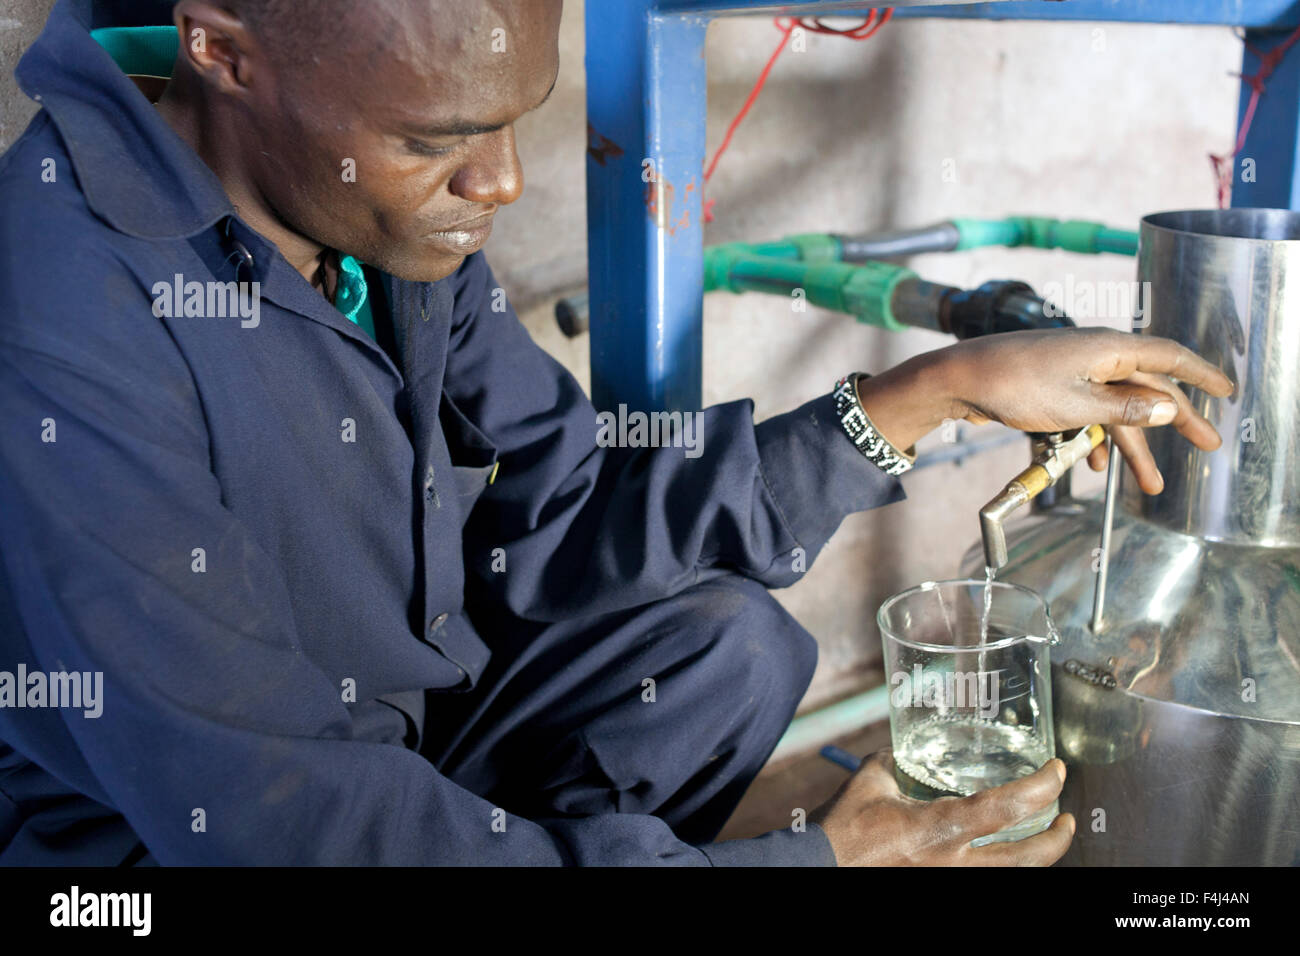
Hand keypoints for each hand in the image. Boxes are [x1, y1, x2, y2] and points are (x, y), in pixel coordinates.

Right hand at [810, 750, 1073, 865]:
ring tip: (1047, 837)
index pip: (1009, 807)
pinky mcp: (942, 887)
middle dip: (1059, 837)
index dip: (1043, 787)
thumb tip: (910, 746)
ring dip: (1038, 856)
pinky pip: (986, 877)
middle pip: (1029, 858)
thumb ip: (898, 760)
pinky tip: (1006, 853)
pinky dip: (1005, 865)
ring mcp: (952, 881)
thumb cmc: (843, 828)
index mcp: (941, 829)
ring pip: (1014, 875)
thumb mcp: (872, 780)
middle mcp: (955, 863)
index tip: (1058, 770)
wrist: (822, 869)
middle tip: (1068, 816)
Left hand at [857, 327, 1235, 493]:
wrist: (957, 379)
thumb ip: (1124, 410)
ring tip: (1149, 486)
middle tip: (1208, 447)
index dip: (1202, 376)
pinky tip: (1094, 466)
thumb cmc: (1014, 385)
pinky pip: (1086, 413)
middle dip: (1175, 422)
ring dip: (1130, 446)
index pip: (1170, 358)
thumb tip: (1167, 408)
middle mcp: (1095, 354)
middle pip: (1147, 389)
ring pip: (1114, 408)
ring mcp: (1072, 370)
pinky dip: (1094, 439)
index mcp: (1109, 349)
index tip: (1228, 391)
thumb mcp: (1076, 406)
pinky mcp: (1051, 385)